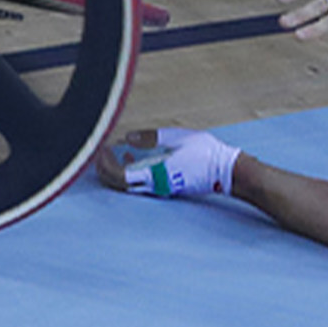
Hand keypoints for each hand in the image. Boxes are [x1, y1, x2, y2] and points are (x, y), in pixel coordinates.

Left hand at [95, 128, 240, 198]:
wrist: (228, 171)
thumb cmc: (206, 153)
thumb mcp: (178, 138)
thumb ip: (150, 138)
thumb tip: (126, 138)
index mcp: (157, 174)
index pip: (121, 176)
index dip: (107, 164)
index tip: (102, 149)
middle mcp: (156, 185)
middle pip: (120, 185)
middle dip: (106, 169)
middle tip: (99, 152)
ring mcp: (161, 188)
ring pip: (129, 185)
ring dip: (116, 170)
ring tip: (111, 153)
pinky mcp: (166, 186)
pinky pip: (140, 182)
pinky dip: (130, 170)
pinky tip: (131, 156)